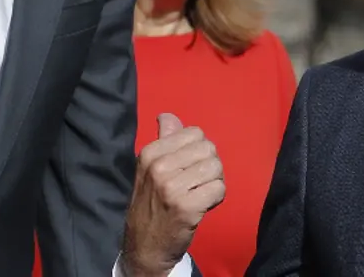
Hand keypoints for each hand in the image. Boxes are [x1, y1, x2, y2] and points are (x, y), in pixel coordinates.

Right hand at [120, 114, 225, 276]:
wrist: (144, 246)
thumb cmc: (151, 204)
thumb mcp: (149, 169)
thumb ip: (163, 140)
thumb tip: (168, 116)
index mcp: (150, 153)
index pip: (194, 133)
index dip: (198, 151)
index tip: (188, 169)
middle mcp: (159, 167)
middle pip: (208, 148)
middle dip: (209, 166)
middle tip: (197, 184)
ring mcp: (172, 187)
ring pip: (216, 167)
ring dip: (214, 182)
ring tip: (200, 194)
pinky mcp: (187, 207)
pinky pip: (219, 188)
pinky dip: (217, 197)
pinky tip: (203, 206)